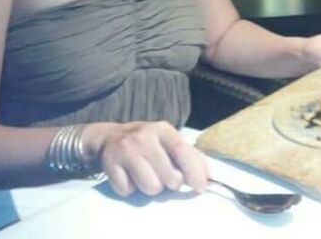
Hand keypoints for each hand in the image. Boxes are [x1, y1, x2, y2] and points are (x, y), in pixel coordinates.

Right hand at [83, 121, 209, 196]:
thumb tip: (210, 176)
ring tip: (146, 175)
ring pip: (151, 187)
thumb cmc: (148, 142)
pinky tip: (129, 176)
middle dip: (171, 183)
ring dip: (151, 188)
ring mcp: (126, 149)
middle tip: (163, 175)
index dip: (194, 171)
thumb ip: (189, 155)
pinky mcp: (110, 163)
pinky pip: (128, 191)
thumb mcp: (167, 141)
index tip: (200, 187)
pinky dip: (130, 189)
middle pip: (169, 177)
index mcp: (163, 129)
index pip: (182, 151)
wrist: (109, 137)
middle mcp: (144, 136)